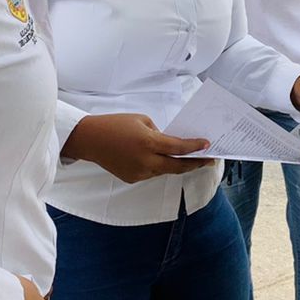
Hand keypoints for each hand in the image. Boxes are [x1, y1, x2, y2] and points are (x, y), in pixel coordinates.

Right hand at [63, 113, 210, 182]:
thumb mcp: (142, 120)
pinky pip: (152, 173)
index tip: (208, 146)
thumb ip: (159, 133)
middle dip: (195, 164)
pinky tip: (161, 159)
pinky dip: (158, 166)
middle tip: (208, 160)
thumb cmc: (115, 124)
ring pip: (164, 171)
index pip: (178, 148)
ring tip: (188, 158)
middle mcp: (145, 161)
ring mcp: (139, 173)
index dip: (195, 148)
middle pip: (177, 167)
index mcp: (148, 143)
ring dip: (176, 165)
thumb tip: (171, 144)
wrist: (90, 139)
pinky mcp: (132, 179)